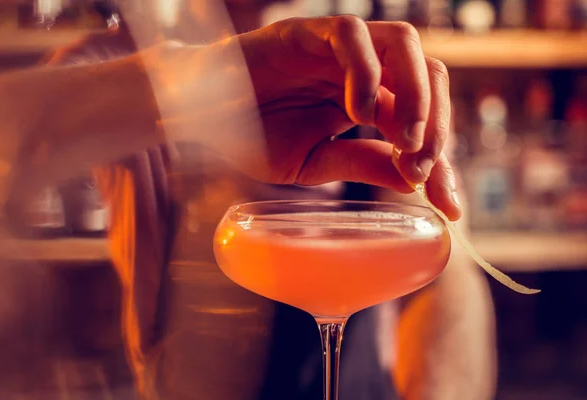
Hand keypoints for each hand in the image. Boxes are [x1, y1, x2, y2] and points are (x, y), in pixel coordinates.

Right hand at [179, 16, 460, 219]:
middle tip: (423, 169)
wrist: (199, 116)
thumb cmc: (252, 135)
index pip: (423, 120)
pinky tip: (356, 112)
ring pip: (404, 44)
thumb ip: (362, 163)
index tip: (449, 206)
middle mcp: (362, 70)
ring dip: (415, 95)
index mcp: (367, 101)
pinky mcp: (306, 32)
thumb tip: (414, 181)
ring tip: (404, 141)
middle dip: (437, 126)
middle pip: (430, 75)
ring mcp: (336, 48)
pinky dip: (364, 72)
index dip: (442, 160)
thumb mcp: (315, 163)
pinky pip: (351, 35)